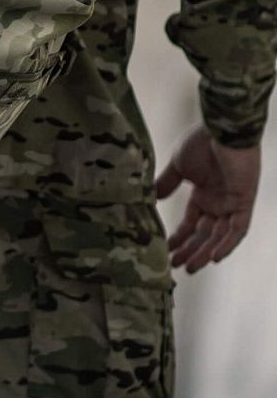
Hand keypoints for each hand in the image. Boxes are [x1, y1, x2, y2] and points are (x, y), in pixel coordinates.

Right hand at [155, 125, 260, 273]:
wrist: (221, 129)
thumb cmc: (201, 142)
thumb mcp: (178, 166)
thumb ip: (167, 183)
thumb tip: (152, 197)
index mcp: (204, 194)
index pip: (191, 223)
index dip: (179, 238)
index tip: (165, 249)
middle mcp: (219, 202)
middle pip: (205, 235)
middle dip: (190, 251)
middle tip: (175, 266)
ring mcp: (232, 203)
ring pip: (220, 237)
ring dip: (205, 253)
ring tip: (190, 267)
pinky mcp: (244, 202)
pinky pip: (238, 230)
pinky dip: (227, 244)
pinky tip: (214, 257)